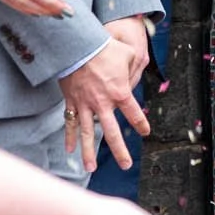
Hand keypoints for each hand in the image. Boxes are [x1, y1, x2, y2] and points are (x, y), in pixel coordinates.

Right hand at [59, 26, 151, 173]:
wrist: (77, 46)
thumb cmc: (105, 48)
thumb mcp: (128, 54)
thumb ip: (134, 67)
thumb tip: (136, 72)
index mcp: (120, 92)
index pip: (134, 114)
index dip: (140, 124)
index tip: (145, 132)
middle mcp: (103, 103)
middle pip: (112, 133)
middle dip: (120, 151)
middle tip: (126, 165)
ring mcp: (85, 105)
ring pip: (88, 134)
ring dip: (88, 152)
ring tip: (90, 169)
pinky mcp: (71, 102)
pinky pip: (70, 123)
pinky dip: (69, 137)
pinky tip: (70, 150)